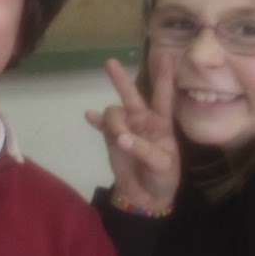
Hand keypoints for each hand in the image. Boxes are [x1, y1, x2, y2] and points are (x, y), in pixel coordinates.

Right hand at [85, 57, 180, 212]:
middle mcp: (143, 122)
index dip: (164, 77)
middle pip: (132, 95)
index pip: (163, 97)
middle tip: (110, 62)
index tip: (165, 56)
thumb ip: (143, 149)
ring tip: (116, 139)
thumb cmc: (163, 179)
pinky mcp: (111, 140)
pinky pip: (102, 125)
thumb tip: (120, 137)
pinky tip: (89, 116)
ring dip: (113, 122)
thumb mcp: (162, 165)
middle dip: (121, 80)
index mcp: (161, 124)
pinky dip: (96, 120)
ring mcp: (126, 129)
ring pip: (114, 113)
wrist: (147, 199)